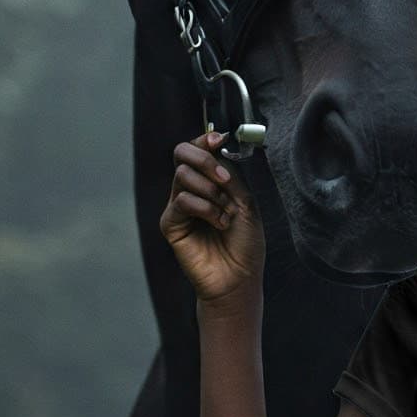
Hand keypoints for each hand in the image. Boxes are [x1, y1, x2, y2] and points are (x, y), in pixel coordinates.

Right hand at [160, 129, 265, 307]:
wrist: (240, 277)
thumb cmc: (246, 244)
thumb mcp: (246, 203)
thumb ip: (231, 175)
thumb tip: (217, 147)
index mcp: (210, 182)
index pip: (197, 149)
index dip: (204, 139)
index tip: (218, 139)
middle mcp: (191, 190)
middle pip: (182, 154)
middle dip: (204, 159)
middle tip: (223, 179)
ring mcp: (179, 207)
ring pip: (182, 176)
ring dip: (210, 191)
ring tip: (225, 212)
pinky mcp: (171, 224)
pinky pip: (181, 200)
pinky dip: (205, 208)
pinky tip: (219, 223)